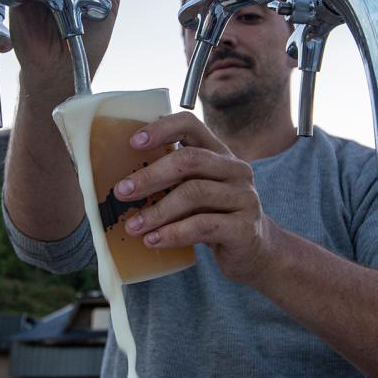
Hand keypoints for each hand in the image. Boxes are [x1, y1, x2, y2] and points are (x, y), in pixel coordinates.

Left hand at [113, 112, 275, 284]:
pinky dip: (173, 233)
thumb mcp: (197, 192)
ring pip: (194, 194)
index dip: (161, 129)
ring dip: (157, 211)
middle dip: (150, 176)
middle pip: (189, 160)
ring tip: (133, 226)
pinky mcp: (244, 227)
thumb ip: (173, 180)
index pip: (191, 125)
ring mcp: (244, 197)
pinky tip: (154, 241)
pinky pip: (203, 226)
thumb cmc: (216, 216)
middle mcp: (235, 169)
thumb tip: (123, 183)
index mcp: (219, 153)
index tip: (133, 143)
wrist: (254, 251)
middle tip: (122, 192)